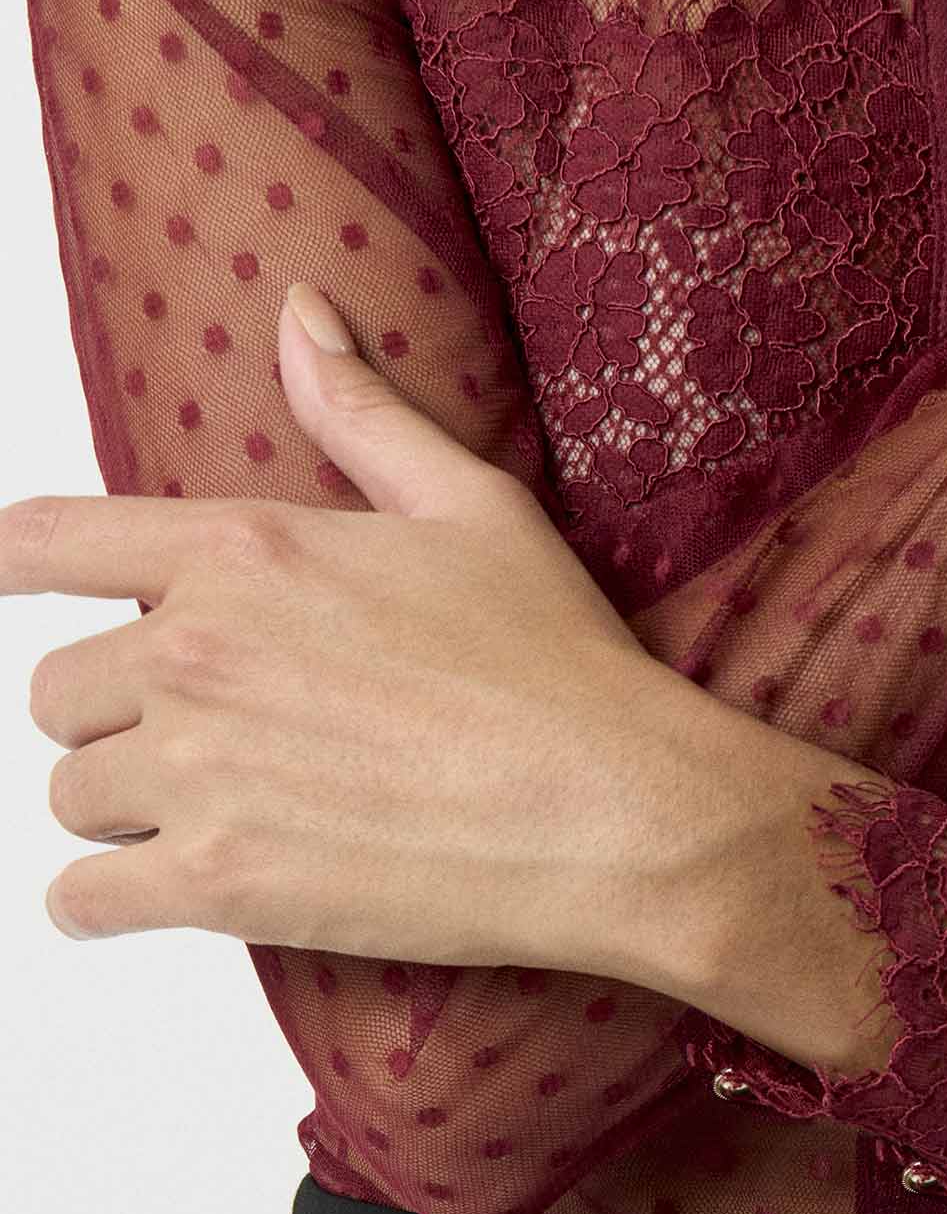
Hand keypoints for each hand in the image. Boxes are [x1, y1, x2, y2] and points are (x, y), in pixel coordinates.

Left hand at [1, 281, 734, 987]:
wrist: (619, 811)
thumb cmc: (560, 663)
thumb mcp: (470, 505)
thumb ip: (359, 411)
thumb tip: (297, 311)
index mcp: (244, 547)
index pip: (42, 543)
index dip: (9, 567)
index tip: (10, 587)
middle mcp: (197, 650)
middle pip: (54, 692)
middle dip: (112, 716)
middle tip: (204, 739)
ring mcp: (198, 771)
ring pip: (69, 795)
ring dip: (120, 809)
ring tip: (214, 813)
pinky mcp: (217, 882)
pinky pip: (80, 901)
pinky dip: (108, 902)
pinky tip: (169, 887)